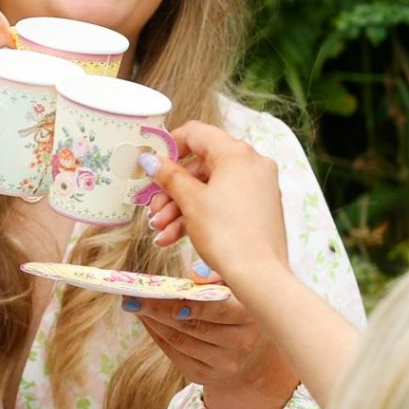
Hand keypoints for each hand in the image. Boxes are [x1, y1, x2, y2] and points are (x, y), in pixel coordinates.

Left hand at [129, 290, 300, 408]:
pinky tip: (144, 318)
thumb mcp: (236, 289)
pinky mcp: (204, 376)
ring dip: (152, 320)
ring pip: (179, 340)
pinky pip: (174, 353)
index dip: (195, 304)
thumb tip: (194, 274)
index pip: (221, 310)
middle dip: (158, 308)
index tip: (167, 293)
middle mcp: (241, 344)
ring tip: (132, 302)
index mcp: (251, 316)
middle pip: (192, 325)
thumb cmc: (237, 307)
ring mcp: (223, 364)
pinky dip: (155, 334)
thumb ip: (217, 277)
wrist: (251, 352)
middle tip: (132, 294)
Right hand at [143, 122, 289, 286]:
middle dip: (172, 189)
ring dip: (180, 207)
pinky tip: (175, 237)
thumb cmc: (226, 234)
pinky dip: (200, 215)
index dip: (169, 146)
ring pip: (209, 187)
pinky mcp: (259, 207)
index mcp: (236, 153)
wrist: (259, 275)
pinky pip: (223, 201)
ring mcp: (258, 186)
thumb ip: (168, 175)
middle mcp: (252, 164)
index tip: (151, 164)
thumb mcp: (190, 201)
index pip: (196, 133)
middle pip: (200, 165)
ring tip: (160, 230)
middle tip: (153, 208)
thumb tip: (150, 158)